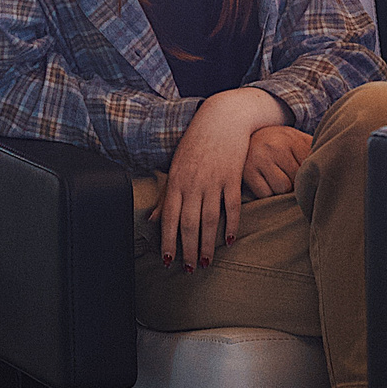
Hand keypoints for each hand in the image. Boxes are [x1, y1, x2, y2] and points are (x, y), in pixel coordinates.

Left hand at [158, 87, 283, 268]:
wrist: (223, 117)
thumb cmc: (197, 142)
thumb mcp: (176, 166)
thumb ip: (166, 195)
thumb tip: (154, 220)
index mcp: (176, 181)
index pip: (169, 218)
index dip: (168, 241)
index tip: (168, 260)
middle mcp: (194, 183)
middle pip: (189, 223)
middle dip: (188, 249)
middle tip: (189, 269)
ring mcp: (214, 180)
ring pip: (210, 219)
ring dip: (207, 243)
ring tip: (206, 262)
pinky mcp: (232, 177)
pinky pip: (232, 206)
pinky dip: (231, 225)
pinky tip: (228, 240)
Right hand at [241, 125, 312, 199]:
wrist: (247, 134)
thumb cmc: (280, 143)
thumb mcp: (299, 141)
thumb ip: (315, 152)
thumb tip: (336, 170)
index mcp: (294, 139)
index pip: (311, 168)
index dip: (311, 177)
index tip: (310, 179)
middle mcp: (277, 147)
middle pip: (297, 180)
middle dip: (297, 185)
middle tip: (292, 180)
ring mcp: (261, 158)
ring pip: (282, 189)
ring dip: (282, 191)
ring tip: (280, 181)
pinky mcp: (248, 172)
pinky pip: (265, 194)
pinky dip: (268, 194)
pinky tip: (267, 184)